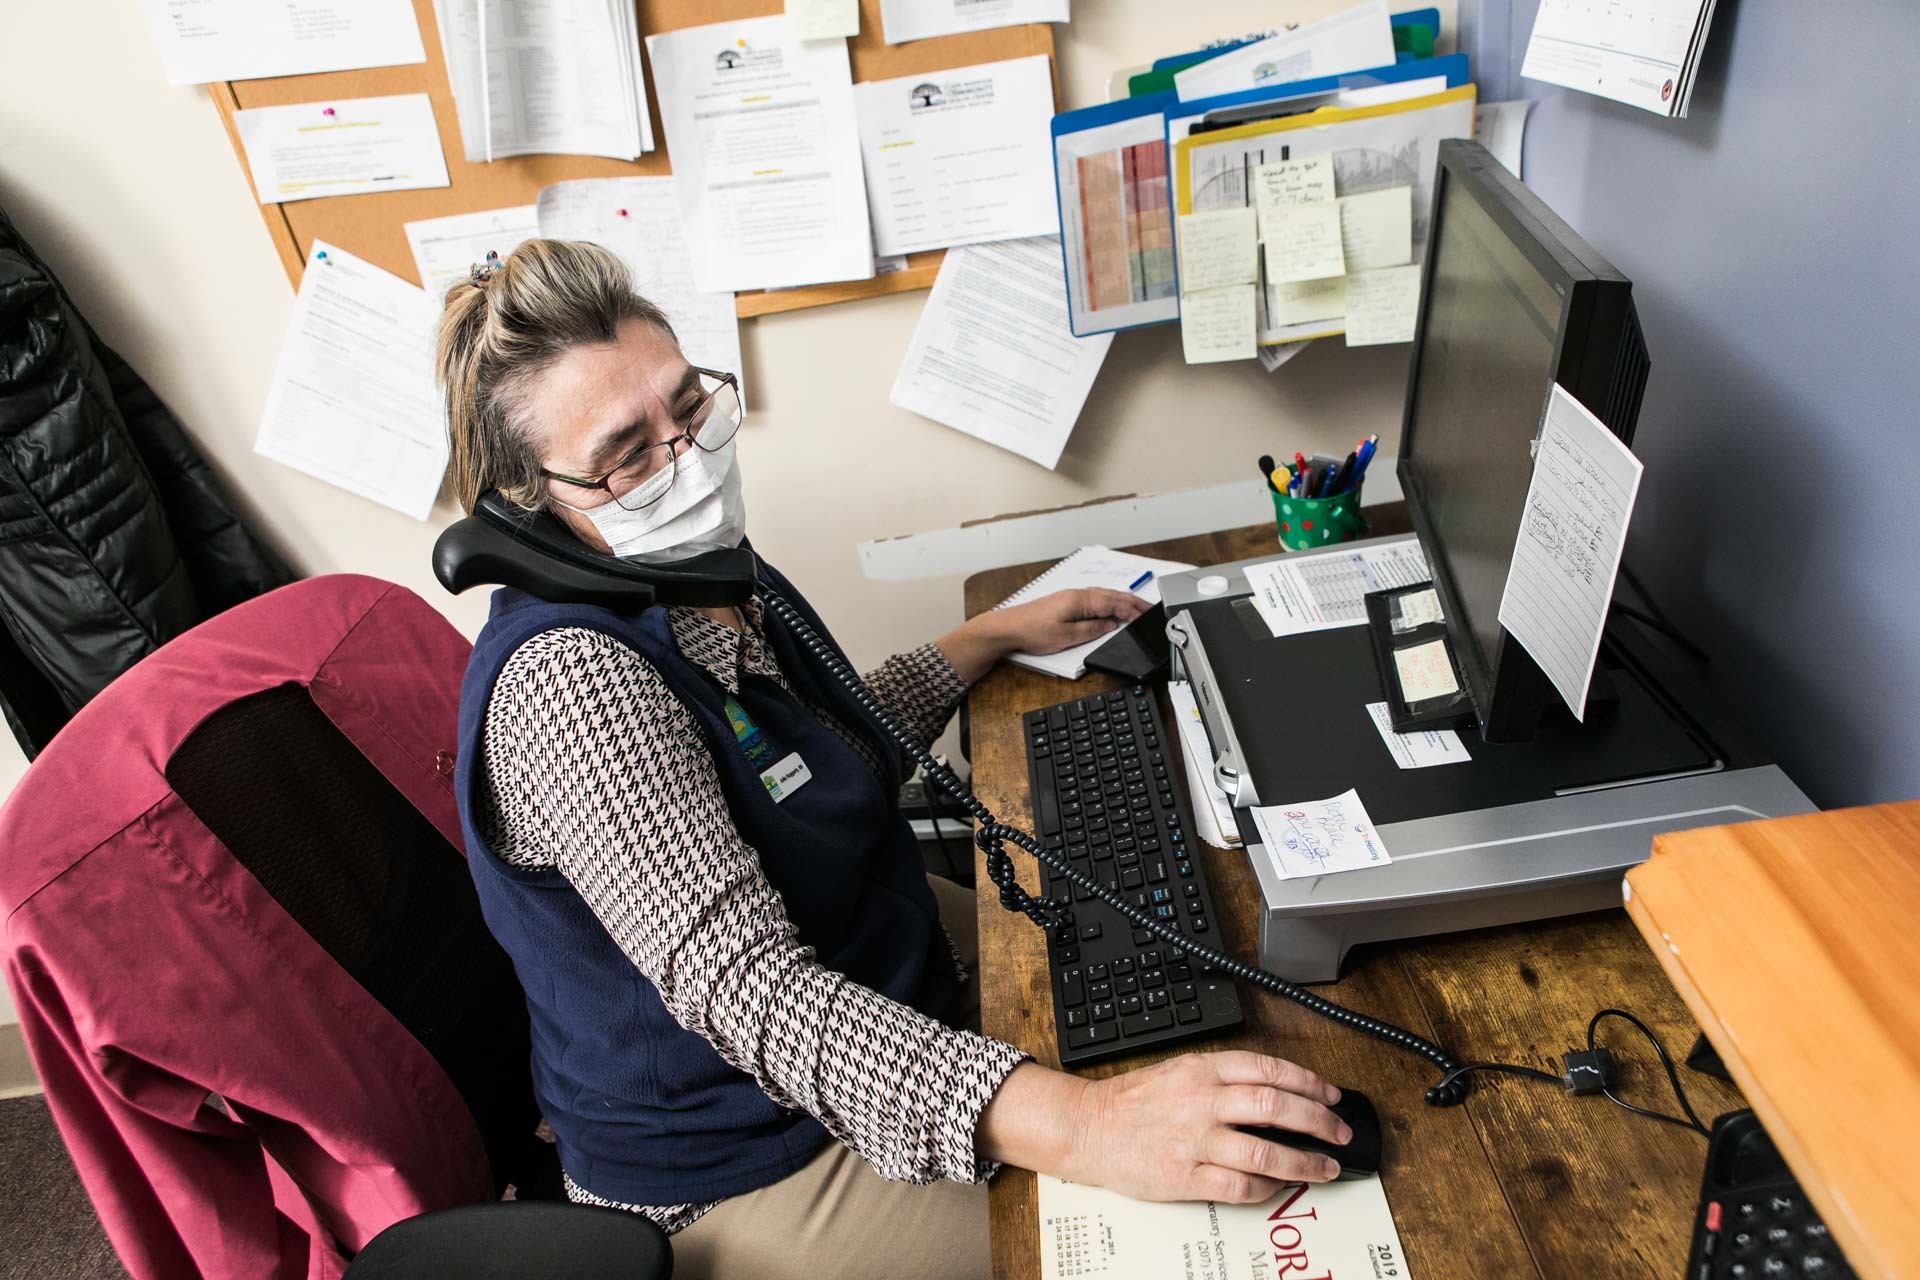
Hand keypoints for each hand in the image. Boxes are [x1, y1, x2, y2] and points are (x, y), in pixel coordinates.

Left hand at [936, 588, 1151, 683]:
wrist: (1007, 627)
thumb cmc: (1031, 631)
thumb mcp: (1066, 637)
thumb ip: (1092, 630)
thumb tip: (1109, 624)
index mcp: (1080, 600)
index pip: (1114, 603)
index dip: (1132, 610)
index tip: (1146, 615)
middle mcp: (1077, 594)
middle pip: (1111, 596)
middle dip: (1132, 602)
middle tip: (1149, 609)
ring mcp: (1070, 597)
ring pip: (1103, 596)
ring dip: (1121, 601)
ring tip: (1135, 608)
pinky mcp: (1065, 602)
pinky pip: (1094, 598)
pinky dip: (1108, 602)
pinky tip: (1110, 607)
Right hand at [1061, 1051, 1348, 1201]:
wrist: (1090, 1128)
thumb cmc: (1134, 1102)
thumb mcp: (1179, 1071)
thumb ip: (1224, 1079)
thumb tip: (1277, 1093)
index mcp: (1202, 1069)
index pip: (1269, 1070)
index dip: (1309, 1083)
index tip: (1330, 1096)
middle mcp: (1201, 1101)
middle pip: (1276, 1106)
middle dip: (1318, 1122)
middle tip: (1339, 1133)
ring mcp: (1194, 1140)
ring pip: (1264, 1151)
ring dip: (1304, 1162)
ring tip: (1325, 1167)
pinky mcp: (1185, 1176)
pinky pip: (1238, 1186)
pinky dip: (1266, 1187)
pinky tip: (1278, 1184)